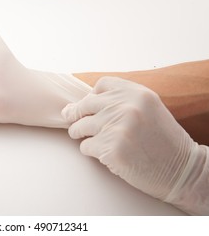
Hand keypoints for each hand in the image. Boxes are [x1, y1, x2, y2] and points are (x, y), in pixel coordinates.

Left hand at [62, 77, 208, 214]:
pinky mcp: (111, 149)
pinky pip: (85, 147)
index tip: (89, 107)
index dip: (92, 96)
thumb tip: (80, 102)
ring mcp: (117, 128)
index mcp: (137, 93)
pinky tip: (106, 154)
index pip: (101, 85)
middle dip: (75, 115)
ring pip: (79, 127)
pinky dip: (91, 152)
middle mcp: (126, 106)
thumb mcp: (148, 108)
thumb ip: (120, 100)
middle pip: (84, 105)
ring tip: (93, 140)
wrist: (181, 170)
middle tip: (74, 123)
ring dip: (81, 135)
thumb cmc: (162, 140)